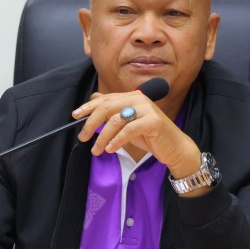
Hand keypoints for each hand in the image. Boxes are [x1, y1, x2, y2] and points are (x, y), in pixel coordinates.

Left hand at [73, 90, 203, 188]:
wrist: (174, 148)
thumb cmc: (150, 136)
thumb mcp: (128, 123)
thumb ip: (113, 111)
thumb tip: (93, 98)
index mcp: (131, 97)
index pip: (105, 99)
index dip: (88, 106)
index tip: (75, 115)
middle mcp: (138, 99)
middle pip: (107, 107)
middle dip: (91, 122)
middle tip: (83, 136)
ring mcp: (147, 109)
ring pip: (116, 120)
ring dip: (103, 137)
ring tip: (96, 150)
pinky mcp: (153, 122)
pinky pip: (129, 130)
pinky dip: (117, 140)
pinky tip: (110, 149)